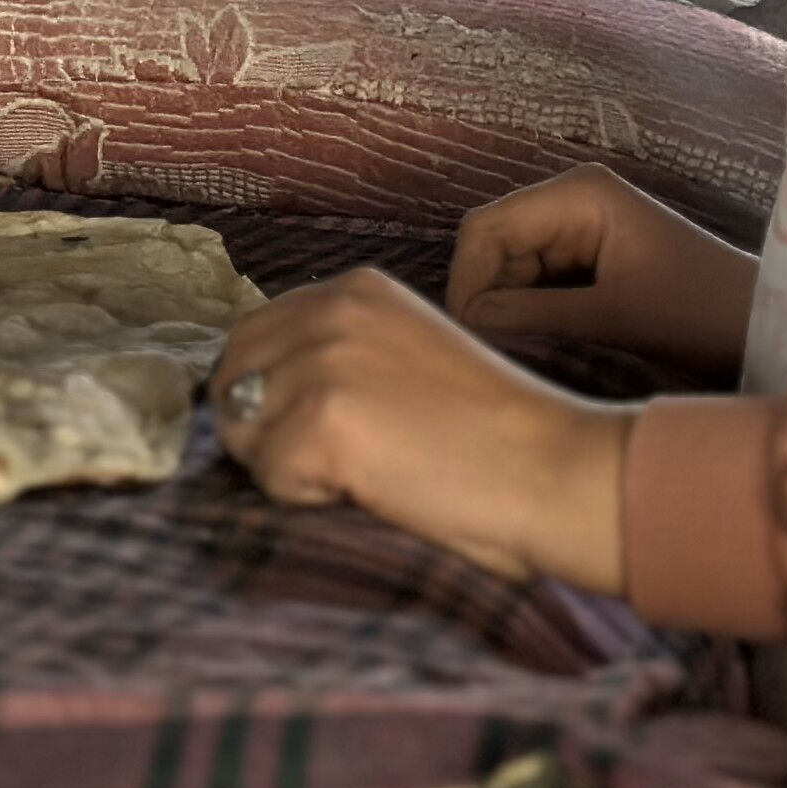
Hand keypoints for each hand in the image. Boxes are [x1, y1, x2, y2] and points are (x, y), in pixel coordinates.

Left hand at [212, 266, 631, 593]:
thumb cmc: (496, 436)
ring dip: (285, 467)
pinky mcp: (322, 420)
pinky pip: (267, 475)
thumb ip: (344, 354)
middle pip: (233, 375)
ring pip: (243, 430)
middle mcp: (333, 309)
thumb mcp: (409, 357)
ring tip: (361, 476)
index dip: (271, 393)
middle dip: (262, 427)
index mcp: (357, 289)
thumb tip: (260, 393)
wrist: (553, 470)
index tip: (322, 431)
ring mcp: (324, 361)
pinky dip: (303, 498)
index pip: (255, 335)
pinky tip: (368, 491)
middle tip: (331, 465)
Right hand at [446, 166, 760, 381]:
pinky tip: (543, 353)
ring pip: (510, 274)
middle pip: (493, 250)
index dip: (468, 281)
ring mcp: (581, 234)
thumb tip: (465, 326)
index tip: (472, 340)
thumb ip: (532, 318)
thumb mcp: (612, 317)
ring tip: (525, 361)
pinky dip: (531, 322)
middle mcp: (572, 204)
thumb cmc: (702, 314)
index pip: (485, 229)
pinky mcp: (591, 266)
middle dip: (488, 302)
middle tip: (498, 358)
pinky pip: (537, 290)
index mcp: (577, 195)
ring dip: (509, 317)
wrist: (768, 331)